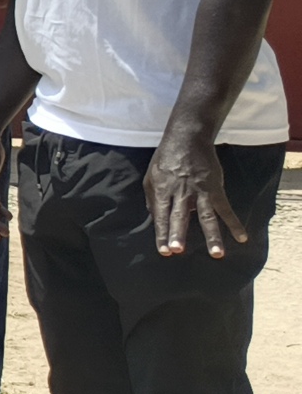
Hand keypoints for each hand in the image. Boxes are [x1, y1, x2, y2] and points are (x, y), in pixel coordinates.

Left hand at [148, 135, 250, 258]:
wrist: (187, 139)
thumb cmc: (166, 159)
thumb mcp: (151, 177)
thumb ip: (152, 198)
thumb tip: (153, 218)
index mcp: (162, 191)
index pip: (160, 217)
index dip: (162, 234)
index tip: (165, 251)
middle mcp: (180, 193)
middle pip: (179, 216)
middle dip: (178, 234)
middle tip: (178, 251)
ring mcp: (199, 191)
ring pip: (206, 216)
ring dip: (212, 235)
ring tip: (216, 253)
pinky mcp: (215, 188)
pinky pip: (226, 208)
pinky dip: (234, 223)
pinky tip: (241, 237)